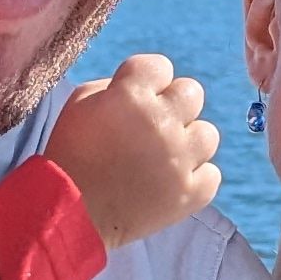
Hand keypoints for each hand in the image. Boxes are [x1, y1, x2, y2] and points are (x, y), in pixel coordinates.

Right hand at [49, 56, 223, 248]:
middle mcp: (162, 122)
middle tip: (151, 127)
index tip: (135, 98)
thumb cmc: (70, 154)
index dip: (147, 82)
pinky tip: (169, 182)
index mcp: (132, 95)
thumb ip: (116, 85)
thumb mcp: (80, 104)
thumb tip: (144, 85)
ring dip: (188, 143)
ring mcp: (180, 160)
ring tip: (162, 158)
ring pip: (207, 134)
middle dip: (172, 106)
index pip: (161, 66)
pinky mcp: (191, 193)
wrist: (68, 213)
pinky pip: (211, 174)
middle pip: (192, 93)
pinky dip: (194, 179)